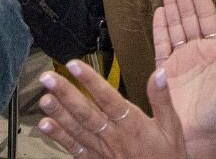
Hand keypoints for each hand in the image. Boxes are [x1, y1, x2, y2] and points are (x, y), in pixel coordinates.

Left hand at [37, 60, 183, 158]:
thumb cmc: (166, 157)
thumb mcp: (171, 127)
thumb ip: (162, 99)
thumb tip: (158, 72)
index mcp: (132, 124)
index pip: (108, 98)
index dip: (91, 81)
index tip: (75, 65)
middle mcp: (114, 137)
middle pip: (86, 113)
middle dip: (66, 94)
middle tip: (48, 78)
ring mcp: (102, 151)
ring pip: (77, 129)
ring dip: (58, 113)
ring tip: (44, 98)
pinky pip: (75, 148)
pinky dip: (59, 137)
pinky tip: (45, 125)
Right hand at [152, 0, 215, 144]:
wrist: (198, 134)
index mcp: (215, 50)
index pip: (207, 17)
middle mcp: (196, 50)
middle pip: (188, 16)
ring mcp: (179, 59)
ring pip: (174, 25)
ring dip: (171, 4)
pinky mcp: (164, 70)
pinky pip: (161, 43)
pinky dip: (160, 27)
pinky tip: (159, 10)